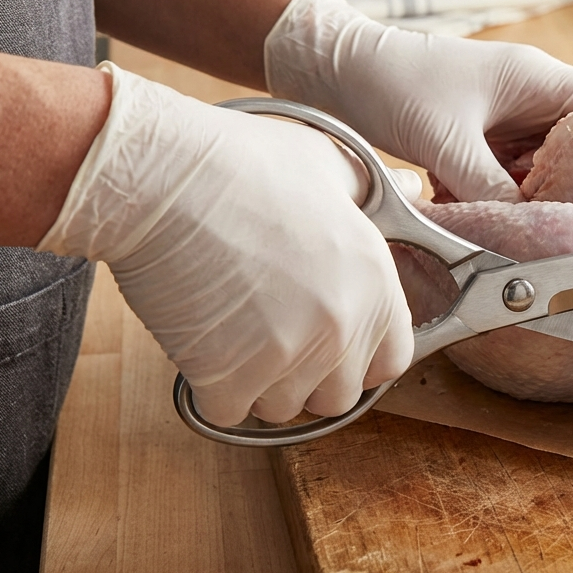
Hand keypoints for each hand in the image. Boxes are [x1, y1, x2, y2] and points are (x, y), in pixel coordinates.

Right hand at [38, 63, 413, 426]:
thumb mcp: (329, 164)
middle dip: (310, 376)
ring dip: (260, 383)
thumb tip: (411, 188)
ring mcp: (288, 355)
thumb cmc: (240, 162)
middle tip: (275, 337)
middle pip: (338, 395)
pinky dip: (213, 388)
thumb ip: (374, 190)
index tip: (333, 341)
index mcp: (374, 281)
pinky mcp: (229, 375)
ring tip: (236, 331)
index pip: (393, 359)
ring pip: (283, 407)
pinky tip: (202, 342)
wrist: (160, 177)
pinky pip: (230, 410)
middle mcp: (342, 325)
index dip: (362, 356)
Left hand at [263, 0, 572, 202]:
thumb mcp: (446, 142)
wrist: (326, 67)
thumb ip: (492, 189)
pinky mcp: (478, 139)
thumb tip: (529, 234)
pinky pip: (507, 176)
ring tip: (530, 225)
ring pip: (543, 168)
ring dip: (533, 196)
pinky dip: (499, 197)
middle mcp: (532, 96)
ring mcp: (505, 118)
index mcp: (540, 78)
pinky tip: (481, 212)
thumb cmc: (389, 82)